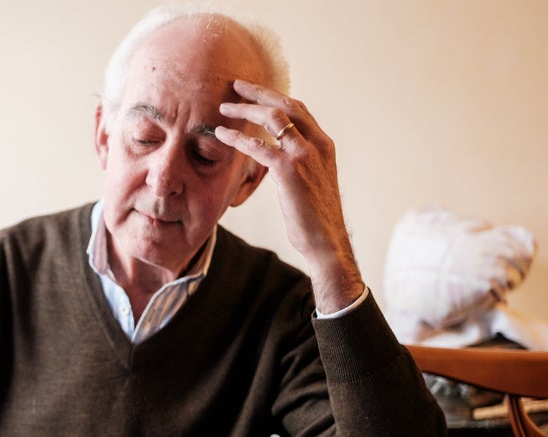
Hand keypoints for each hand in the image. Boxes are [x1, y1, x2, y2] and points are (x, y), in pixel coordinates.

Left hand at [215, 79, 363, 312]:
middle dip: (259, 92)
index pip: (299, 109)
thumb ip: (299, 163)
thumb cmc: (315, 217)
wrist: (326, 240)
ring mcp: (304, 155)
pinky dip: (237, 137)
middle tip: (235, 85)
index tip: (254, 90)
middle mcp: (317, 144)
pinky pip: (258, 146)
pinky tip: (221, 134)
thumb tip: (277, 157)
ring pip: (273, 118)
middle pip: (286, 105)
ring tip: (223, 108)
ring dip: (245, 110)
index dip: (275, 96)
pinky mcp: (289, 171)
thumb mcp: (312, 182)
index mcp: (324, 144)